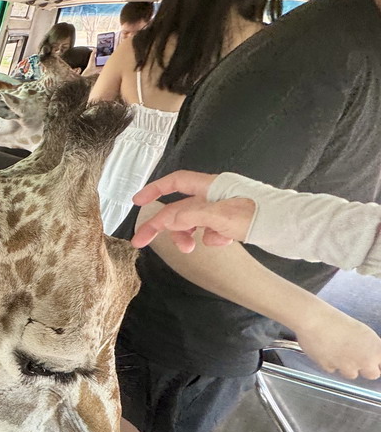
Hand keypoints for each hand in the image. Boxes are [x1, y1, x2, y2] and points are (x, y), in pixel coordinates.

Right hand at [131, 171, 255, 251]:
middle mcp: (216, 195)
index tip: (137, 202)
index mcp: (212, 185)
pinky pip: (212, 230)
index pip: (176, 182)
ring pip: (194, 222)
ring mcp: (225, 209)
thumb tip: (167, 219)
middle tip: (143, 241)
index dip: (154, 190)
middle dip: (163, 225)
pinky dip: (212, 238)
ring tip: (191, 249)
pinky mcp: (234, 222)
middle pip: (180, 207)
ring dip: (187, 235)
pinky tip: (222, 243)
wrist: (294, 227)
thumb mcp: (221, 216)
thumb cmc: (261, 216)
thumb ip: (190, 215)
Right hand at [291, 302, 380, 380]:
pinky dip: (330, 364)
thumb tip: (371, 354)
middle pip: (373, 374)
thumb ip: (371, 346)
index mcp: (376, 349)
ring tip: (339, 353)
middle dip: (366, 368)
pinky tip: (327, 352)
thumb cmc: (336, 321)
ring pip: (352, 374)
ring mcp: (347, 367)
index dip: (377, 361)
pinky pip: (333, 370)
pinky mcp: (330, 368)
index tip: (374, 359)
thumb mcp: (362, 331)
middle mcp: (364, 361)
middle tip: (358, 358)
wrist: (314, 321)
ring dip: (347, 367)